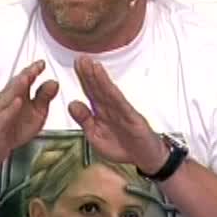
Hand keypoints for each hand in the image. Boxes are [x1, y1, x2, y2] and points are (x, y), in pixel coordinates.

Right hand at [0, 60, 58, 164]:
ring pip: (9, 95)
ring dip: (18, 86)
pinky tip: (18, 102)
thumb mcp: (36, 114)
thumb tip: (54, 82)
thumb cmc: (14, 129)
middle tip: (37, 66)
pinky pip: (4, 115)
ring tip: (27, 78)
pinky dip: (11, 108)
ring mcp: (0, 110)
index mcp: (18, 94)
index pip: (26, 79)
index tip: (43, 63)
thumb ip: (44, 98)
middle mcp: (8, 99)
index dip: (35, 70)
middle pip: (17, 83)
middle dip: (27, 74)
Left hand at [68, 57, 166, 172]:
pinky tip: (106, 82)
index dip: (84, 78)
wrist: (145, 158)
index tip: (76, 63)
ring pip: (108, 92)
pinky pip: (120, 103)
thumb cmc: (122, 147)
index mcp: (102, 112)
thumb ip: (84, 121)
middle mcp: (111, 108)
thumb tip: (72, 103)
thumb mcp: (95, 136)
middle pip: (98, 88)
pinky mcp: (131, 117)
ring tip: (91, 64)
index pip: (91, 91)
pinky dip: (112, 92)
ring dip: (99, 78)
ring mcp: (122, 111)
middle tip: (81, 58)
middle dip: (89, 73)